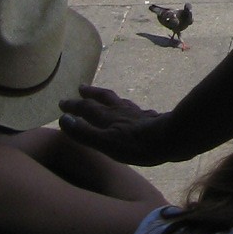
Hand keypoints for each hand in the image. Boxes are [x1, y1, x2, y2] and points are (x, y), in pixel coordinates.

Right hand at [58, 84, 172, 164]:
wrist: (170, 139)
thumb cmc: (136, 145)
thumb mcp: (105, 143)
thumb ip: (84, 132)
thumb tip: (63, 119)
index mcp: (108, 117)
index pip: (86, 108)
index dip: (73, 106)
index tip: (62, 102)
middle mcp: (121, 111)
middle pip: (103, 98)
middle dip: (90, 94)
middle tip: (81, 87)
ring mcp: (136, 113)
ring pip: (119, 101)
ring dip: (109, 98)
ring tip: (105, 96)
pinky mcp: (150, 118)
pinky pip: (135, 109)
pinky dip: (129, 108)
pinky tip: (134, 111)